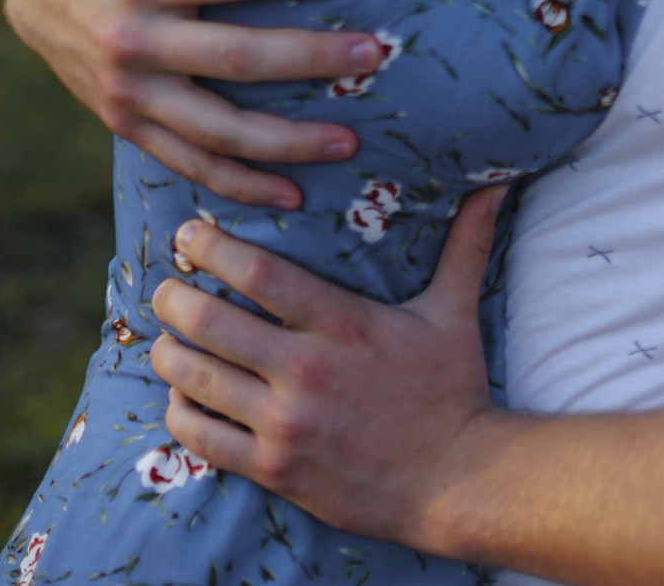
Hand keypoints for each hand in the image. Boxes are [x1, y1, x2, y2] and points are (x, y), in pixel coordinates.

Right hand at [4, 0, 372, 210]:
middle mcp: (134, 43)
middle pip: (236, 60)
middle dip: (311, 59)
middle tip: (376, 54)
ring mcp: (131, 94)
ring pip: (219, 130)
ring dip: (288, 142)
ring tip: (353, 142)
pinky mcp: (130, 126)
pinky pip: (192, 164)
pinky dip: (241, 186)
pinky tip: (295, 196)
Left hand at [149, 190, 511, 548]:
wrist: (459, 482)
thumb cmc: (454, 390)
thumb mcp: (455, 311)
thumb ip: (465, 243)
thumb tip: (497, 183)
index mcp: (343, 324)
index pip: (256, 272)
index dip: (210, 247)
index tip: (189, 235)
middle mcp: (306, 371)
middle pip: (207, 321)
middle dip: (172, 298)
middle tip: (166, 288)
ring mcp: (286, 424)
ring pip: (193, 378)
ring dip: (168, 352)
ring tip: (166, 338)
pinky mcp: (275, 469)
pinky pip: (201, 437)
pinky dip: (180, 411)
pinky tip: (183, 395)